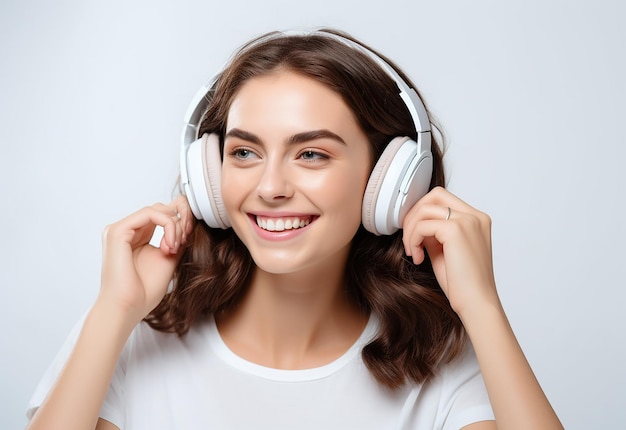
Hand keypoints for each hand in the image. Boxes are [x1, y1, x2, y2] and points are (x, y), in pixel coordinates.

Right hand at [98, 195, 194, 322]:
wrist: (128, 309)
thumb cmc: (143, 293)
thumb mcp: (168, 260)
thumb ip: (176, 240)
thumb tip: (189, 224)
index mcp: (137, 237)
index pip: (162, 215)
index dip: (181, 221)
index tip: (189, 238)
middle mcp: (127, 230)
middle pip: (161, 208)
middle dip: (181, 220)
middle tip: (186, 240)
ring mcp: (120, 229)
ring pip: (158, 209)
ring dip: (175, 225)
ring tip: (176, 247)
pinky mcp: (118, 231)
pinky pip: (150, 213)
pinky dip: (167, 225)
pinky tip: (170, 244)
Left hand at [402, 187, 498, 316]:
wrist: (477, 304)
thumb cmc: (463, 283)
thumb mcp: (446, 250)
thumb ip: (434, 232)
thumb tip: (415, 222)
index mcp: (477, 219)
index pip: (443, 198)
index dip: (422, 212)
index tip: (415, 235)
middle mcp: (475, 216)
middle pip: (434, 195)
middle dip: (414, 215)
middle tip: (410, 240)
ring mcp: (467, 221)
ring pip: (425, 209)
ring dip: (411, 230)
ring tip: (414, 251)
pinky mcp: (456, 230)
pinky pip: (422, 225)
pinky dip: (413, 239)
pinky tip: (419, 257)